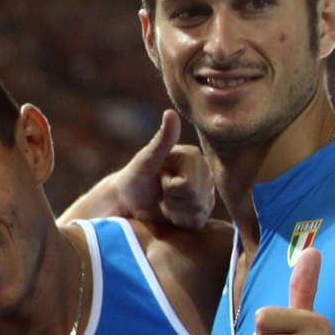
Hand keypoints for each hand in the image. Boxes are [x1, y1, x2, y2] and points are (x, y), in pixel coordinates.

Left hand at [113, 110, 214, 229]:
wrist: (128, 200)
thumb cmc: (135, 177)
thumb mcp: (146, 159)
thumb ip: (162, 140)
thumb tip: (170, 113)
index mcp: (194, 156)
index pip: (189, 184)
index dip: (169, 186)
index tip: (160, 177)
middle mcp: (205, 173)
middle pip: (196, 198)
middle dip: (171, 199)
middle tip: (160, 190)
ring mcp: (206, 192)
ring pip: (197, 210)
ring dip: (174, 209)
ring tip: (164, 200)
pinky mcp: (202, 210)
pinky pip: (197, 221)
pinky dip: (179, 219)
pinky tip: (170, 211)